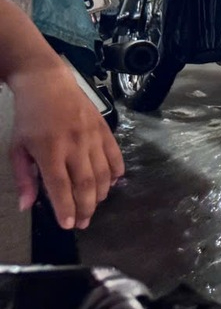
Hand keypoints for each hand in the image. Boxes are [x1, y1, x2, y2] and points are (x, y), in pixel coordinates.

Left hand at [10, 63, 121, 229]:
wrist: (48, 83)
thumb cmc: (28, 118)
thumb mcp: (16, 148)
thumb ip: (23, 178)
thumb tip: (27, 206)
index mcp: (49, 151)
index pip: (60, 187)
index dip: (66, 208)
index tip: (69, 225)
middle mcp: (74, 145)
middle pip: (86, 183)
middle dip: (86, 207)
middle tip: (84, 223)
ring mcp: (92, 136)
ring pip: (103, 172)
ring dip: (101, 193)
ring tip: (95, 205)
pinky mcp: (104, 128)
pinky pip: (115, 154)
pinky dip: (116, 171)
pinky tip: (114, 183)